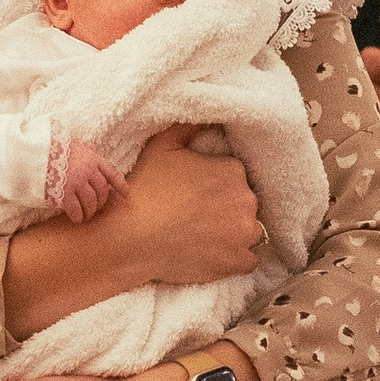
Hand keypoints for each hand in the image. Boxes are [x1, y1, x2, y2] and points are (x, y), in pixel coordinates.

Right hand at [49, 139, 127, 225]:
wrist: (32, 153)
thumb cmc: (50, 148)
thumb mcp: (70, 143)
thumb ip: (82, 148)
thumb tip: (90, 147)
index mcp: (91, 158)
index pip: (112, 173)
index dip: (120, 185)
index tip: (126, 195)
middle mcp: (87, 170)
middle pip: (102, 191)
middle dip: (101, 202)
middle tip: (96, 208)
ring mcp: (76, 182)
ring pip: (91, 202)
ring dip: (90, 211)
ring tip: (86, 216)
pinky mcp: (64, 193)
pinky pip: (76, 209)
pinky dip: (78, 216)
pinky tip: (76, 219)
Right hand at [107, 130, 265, 279]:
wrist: (130, 237)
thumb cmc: (145, 189)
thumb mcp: (162, 146)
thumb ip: (189, 127)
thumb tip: (205, 118)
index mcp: (232, 170)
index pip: (234, 176)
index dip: (215, 185)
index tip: (197, 194)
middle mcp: (246, 200)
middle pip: (244, 203)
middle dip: (227, 208)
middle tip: (197, 216)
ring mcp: (244, 234)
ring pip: (249, 231)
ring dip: (234, 233)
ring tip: (206, 236)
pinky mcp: (238, 262)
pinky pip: (249, 260)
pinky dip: (235, 258)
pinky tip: (213, 254)